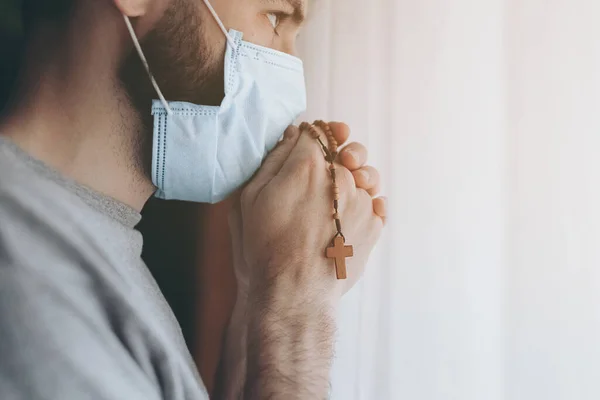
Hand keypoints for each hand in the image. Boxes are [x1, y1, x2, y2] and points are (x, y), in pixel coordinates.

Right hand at [220, 122, 385, 398]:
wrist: (292, 294)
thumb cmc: (263, 248)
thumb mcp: (248, 198)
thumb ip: (272, 161)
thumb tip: (291, 137)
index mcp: (308, 164)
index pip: (319, 132)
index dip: (315, 136)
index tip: (313, 142)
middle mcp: (341, 176)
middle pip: (348, 150)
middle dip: (340, 153)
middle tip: (333, 165)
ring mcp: (362, 202)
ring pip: (367, 175)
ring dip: (358, 178)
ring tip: (343, 194)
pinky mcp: (374, 226)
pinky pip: (378, 204)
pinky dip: (368, 204)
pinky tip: (352, 215)